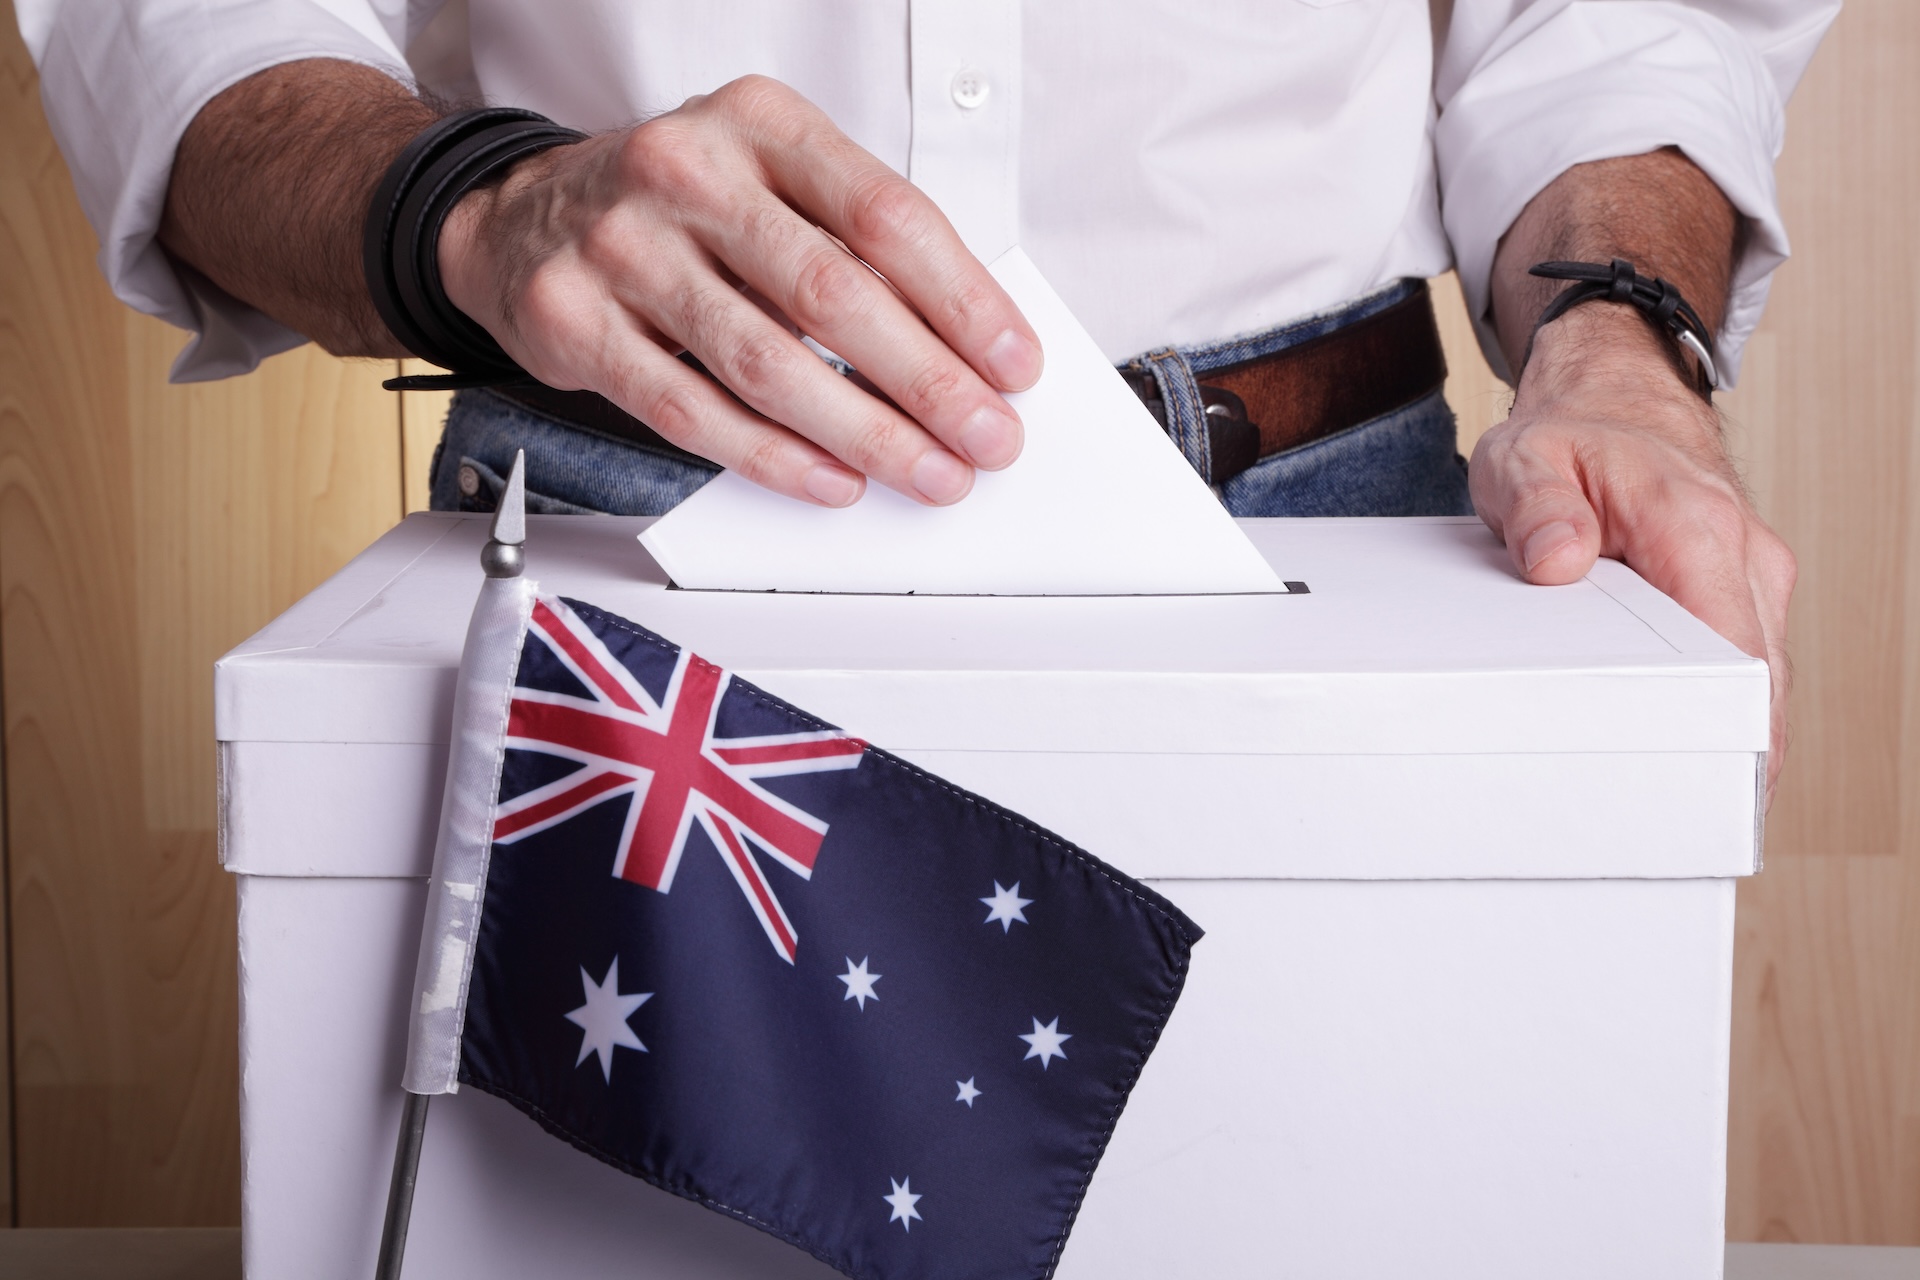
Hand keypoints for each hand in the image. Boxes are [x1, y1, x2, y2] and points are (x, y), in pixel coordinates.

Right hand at [437, 75, 1042, 507]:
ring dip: (864, 433)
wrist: (522, 217)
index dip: (963, 300)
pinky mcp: (577, 324)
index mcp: (759, 123)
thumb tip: (962, 350)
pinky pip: (691, 410)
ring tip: (926, 472)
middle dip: (927, 381)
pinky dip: (774, 457)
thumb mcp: (770, 181)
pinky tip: (832, 480)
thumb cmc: (680, 207)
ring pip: (767, 362)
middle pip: (833, 293)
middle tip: (985, 438)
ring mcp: (622, 246)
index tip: (1013, 365)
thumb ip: (854, 245)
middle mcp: (687, 171)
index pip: (886, 215)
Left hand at [1469, 306, 1795, 802]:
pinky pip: (1748, 659)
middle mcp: (1741, 552)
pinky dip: (1726, 702)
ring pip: (1762, 674)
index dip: (1733, 725)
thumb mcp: (1522, 461)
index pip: (1733, 647)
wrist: (1614, 402)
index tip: (1713, 782)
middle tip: (1685, 815)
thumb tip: (1559, 562)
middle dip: (1735, 748)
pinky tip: (1689, 743)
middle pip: (1760, 678)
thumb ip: (1536, 509)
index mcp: (1693, 525)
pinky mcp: (1746, 590)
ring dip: (1734, 730)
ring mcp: (1752, 573)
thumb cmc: (1570, 437)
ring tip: (1684, 796)